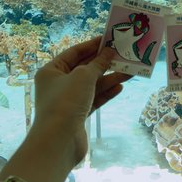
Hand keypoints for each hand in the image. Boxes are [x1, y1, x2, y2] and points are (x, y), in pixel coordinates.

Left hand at [33, 36, 130, 164]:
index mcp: (52, 71)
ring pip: (92, 84)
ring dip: (110, 77)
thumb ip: (98, 64)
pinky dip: (106, 92)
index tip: (109, 40)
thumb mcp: (84, 76)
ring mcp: (68, 100)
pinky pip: (94, 98)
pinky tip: (120, 86)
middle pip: (84, 68)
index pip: (74, 53)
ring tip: (129, 71)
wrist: (59, 141)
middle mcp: (58, 84)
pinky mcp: (77, 114)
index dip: (92, 45)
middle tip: (122, 55)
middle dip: (104, 62)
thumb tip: (108, 52)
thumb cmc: (66, 101)